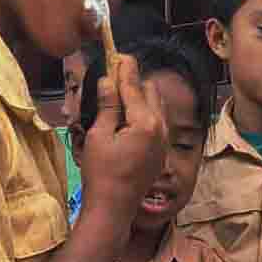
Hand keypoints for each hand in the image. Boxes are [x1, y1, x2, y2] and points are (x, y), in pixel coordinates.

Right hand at [78, 54, 167, 223]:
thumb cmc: (101, 173)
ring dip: (140, 97)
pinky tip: (128, 116)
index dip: (124, 68)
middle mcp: (161, 128)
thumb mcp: (98, 136)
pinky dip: (145, 112)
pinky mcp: (160, 151)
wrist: (114, 207)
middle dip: (133, 81)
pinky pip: (157, 122)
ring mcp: (163, 140)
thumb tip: (109, 81)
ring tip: (119, 95)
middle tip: (114, 75)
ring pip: (157, 106)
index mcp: (145, 122)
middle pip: (150, 92)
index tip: (118, 53)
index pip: (134, 86)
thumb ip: (107, 107)